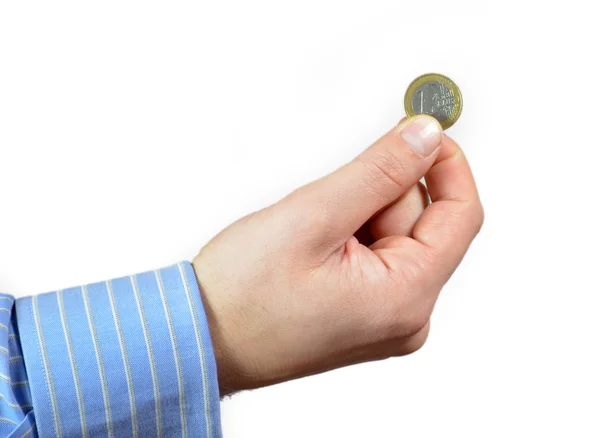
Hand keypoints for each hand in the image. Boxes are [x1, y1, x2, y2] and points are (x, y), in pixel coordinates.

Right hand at [193, 115, 483, 395]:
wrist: (201, 339)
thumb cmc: (243, 295)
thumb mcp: (314, 217)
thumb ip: (380, 172)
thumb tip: (425, 137)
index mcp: (405, 299)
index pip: (461, 216)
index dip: (446, 164)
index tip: (421, 129)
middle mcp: (405, 317)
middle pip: (422, 224)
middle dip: (378, 197)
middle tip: (325, 207)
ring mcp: (385, 318)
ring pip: (395, 236)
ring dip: (356, 216)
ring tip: (308, 237)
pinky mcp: (364, 313)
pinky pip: (375, 256)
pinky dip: (349, 235)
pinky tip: (311, 249)